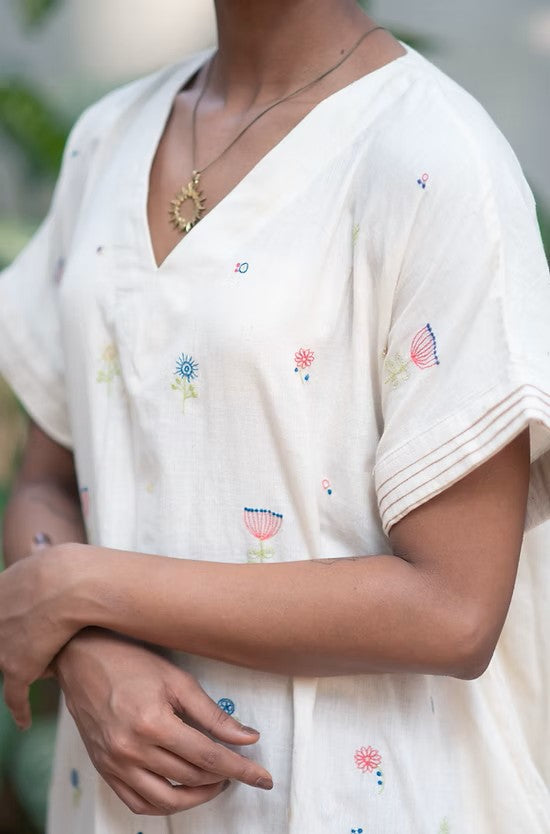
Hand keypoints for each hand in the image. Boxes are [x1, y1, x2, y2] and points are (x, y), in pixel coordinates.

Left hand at [0, 543, 78, 726]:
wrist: (70, 584)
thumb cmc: (64, 566)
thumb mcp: (40, 555)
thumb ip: (37, 554)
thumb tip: (38, 541)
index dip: (4, 626)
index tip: (10, 630)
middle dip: (5, 647)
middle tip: (18, 650)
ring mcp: (0, 647)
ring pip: (2, 666)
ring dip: (14, 672)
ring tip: (28, 677)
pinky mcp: (16, 669)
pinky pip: (14, 696)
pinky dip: (18, 710)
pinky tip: (22, 723)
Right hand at [54, 628, 272, 815]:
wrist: (80, 660)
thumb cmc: (130, 661)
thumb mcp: (177, 679)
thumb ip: (213, 712)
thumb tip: (248, 737)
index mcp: (153, 723)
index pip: (208, 756)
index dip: (241, 769)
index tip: (263, 778)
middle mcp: (132, 749)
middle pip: (190, 778)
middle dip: (223, 777)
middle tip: (239, 768)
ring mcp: (115, 763)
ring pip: (165, 800)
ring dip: (197, 797)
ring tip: (214, 781)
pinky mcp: (104, 769)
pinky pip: (137, 803)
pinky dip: (163, 805)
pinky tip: (180, 791)